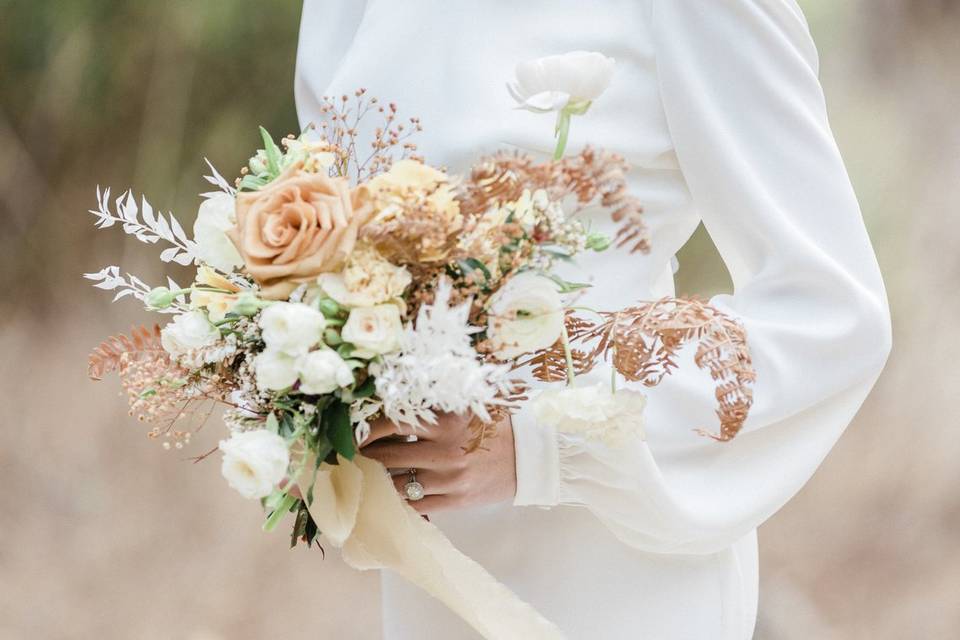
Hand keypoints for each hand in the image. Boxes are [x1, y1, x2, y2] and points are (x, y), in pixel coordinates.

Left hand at [361, 413, 516, 513]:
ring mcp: (449, 479)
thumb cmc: (494, 426)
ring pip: (396, 483)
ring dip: (376, 481)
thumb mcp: (469, 404)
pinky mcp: (455, 501)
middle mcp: (445, 450)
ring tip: (363, 476)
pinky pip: (414, 505)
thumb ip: (437, 398)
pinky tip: (384, 497)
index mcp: (447, 421)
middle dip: (364, 457)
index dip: (366, 430)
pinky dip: (395, 502)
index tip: (352, 433)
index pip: (392, 423)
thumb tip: (396, 388)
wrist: (528, 458)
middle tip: (349, 456)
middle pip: (387, 456)